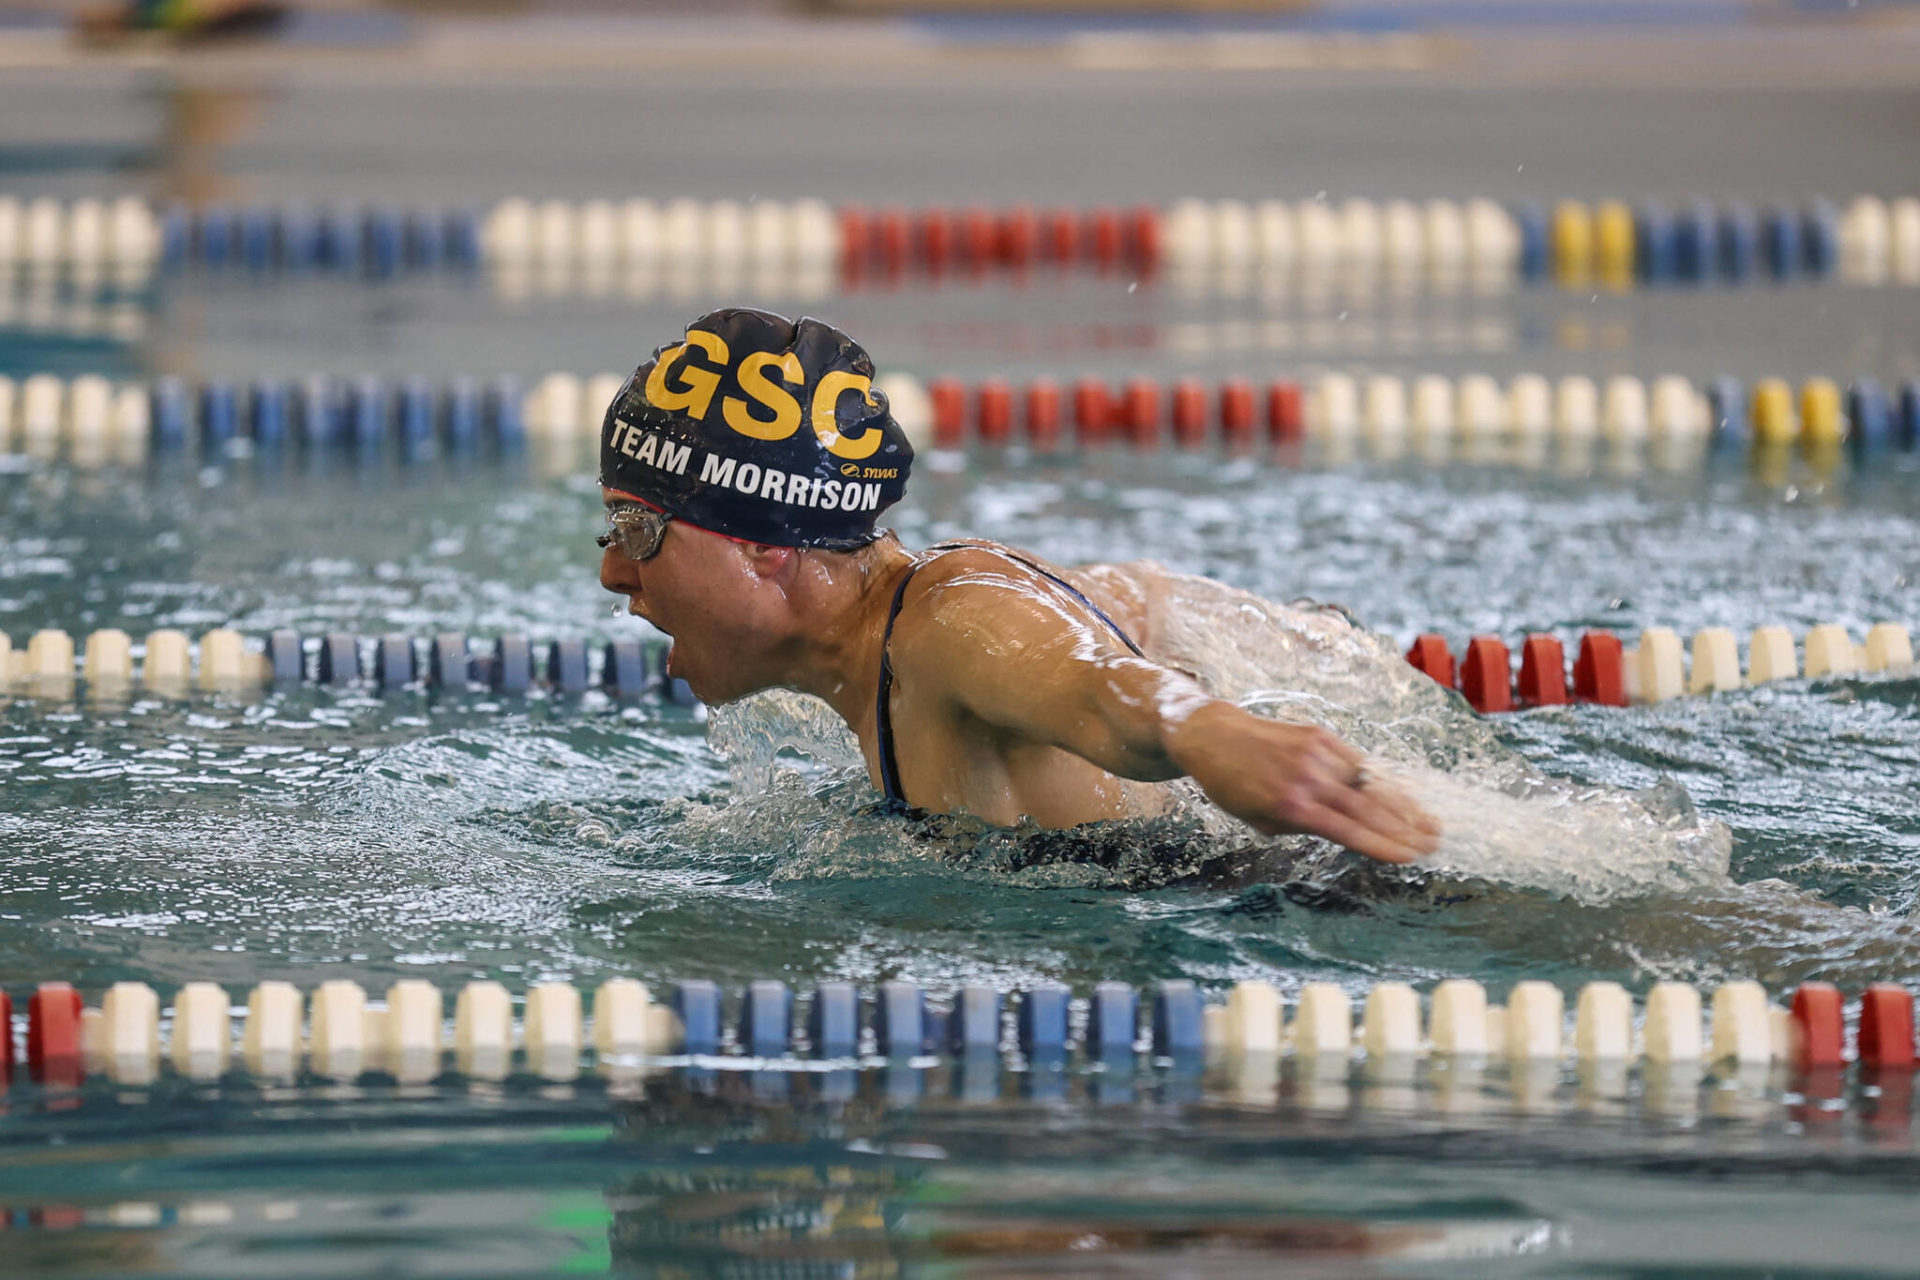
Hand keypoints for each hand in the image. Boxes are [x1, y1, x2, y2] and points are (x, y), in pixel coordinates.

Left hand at [1166, 702, 1440, 863]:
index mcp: (1291, 806)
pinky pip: (1358, 762)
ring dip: (1404, 805)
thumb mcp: (1260, 820)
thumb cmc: (1233, 786)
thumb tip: (1346, 831)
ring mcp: (1316, 753)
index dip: (1383, 846)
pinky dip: (1383, 780)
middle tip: (1433, 844)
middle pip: (1367, 808)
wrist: (1213, 736)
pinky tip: (1403, 794)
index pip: (1348, 831)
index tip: (1410, 857)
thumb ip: (1303, 827)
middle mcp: (1307, 778)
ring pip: (1370, 784)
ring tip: (1430, 823)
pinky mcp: (1319, 734)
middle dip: (1404, 829)